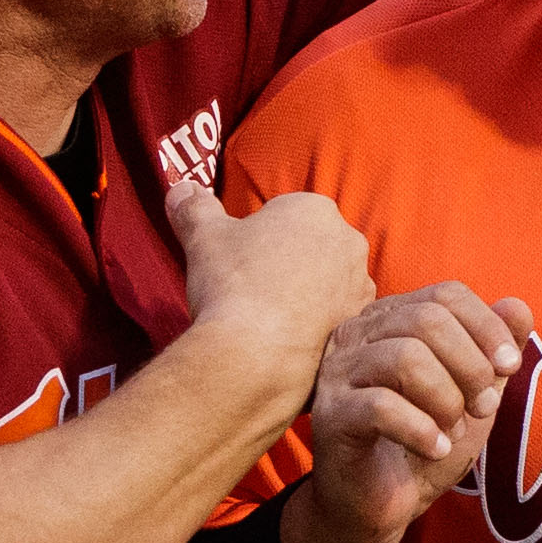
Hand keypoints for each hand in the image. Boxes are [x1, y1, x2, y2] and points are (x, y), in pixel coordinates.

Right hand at [166, 181, 374, 383]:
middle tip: (253, 287)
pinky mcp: (358, 326)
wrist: (255, 355)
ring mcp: (359, 286)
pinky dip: (316, 323)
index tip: (240, 260)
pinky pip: (334, 316)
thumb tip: (181, 188)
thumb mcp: (203, 236)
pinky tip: (287, 336)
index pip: (284, 213)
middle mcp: (348, 241)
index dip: (257, 237)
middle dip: (286, 261)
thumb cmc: (232, 285)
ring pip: (326, 281)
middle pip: (309, 246)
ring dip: (304, 293)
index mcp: (315, 209)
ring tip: (269, 316)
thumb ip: (194, 207)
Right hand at [290, 284, 534, 542]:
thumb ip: (496, 349)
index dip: (486, 326)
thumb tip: (518, 307)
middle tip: (484, 408)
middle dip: (470, 366)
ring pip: (406, 358)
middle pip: (428, 320)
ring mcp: (337, 373)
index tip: (510, 366)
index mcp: (390, 318)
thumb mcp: (474, 394)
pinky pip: (383, 407)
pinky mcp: (331, 416)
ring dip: (447, 400)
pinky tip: (434, 449)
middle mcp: (356, 334)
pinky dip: (422, 430)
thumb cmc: (425, 442)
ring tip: (454, 431)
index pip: (445, 294)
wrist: (380, 505)